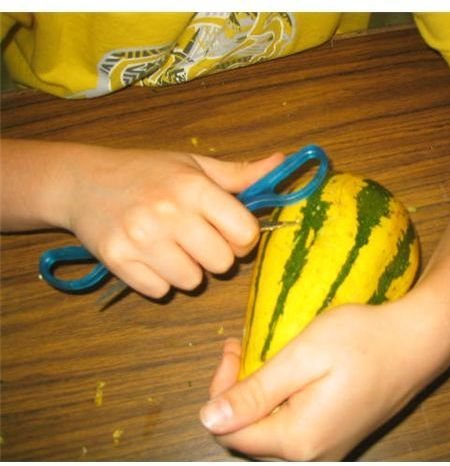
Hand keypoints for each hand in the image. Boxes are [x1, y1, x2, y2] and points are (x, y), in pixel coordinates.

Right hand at [63, 145, 283, 297]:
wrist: (84, 182)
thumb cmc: (147, 172)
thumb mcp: (194, 166)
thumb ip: (240, 174)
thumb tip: (281, 162)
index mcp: (193, 187)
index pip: (245, 233)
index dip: (243, 237)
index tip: (229, 231)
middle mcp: (169, 213)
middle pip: (223, 263)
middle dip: (216, 255)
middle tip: (197, 239)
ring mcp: (141, 239)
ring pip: (192, 281)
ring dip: (188, 269)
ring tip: (171, 246)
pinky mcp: (118, 261)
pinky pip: (160, 291)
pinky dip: (159, 280)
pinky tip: (149, 257)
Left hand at [200, 292, 449, 459]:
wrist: (417, 342)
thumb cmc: (362, 341)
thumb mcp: (303, 357)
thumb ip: (256, 392)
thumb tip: (208, 420)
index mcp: (298, 439)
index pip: (232, 432)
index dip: (221, 390)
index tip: (234, 348)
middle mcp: (312, 454)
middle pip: (251, 434)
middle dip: (237, 390)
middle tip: (244, 347)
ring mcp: (328, 448)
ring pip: (271, 429)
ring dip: (258, 392)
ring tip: (261, 353)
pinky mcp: (338, 434)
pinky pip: (294, 425)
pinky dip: (280, 398)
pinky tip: (287, 370)